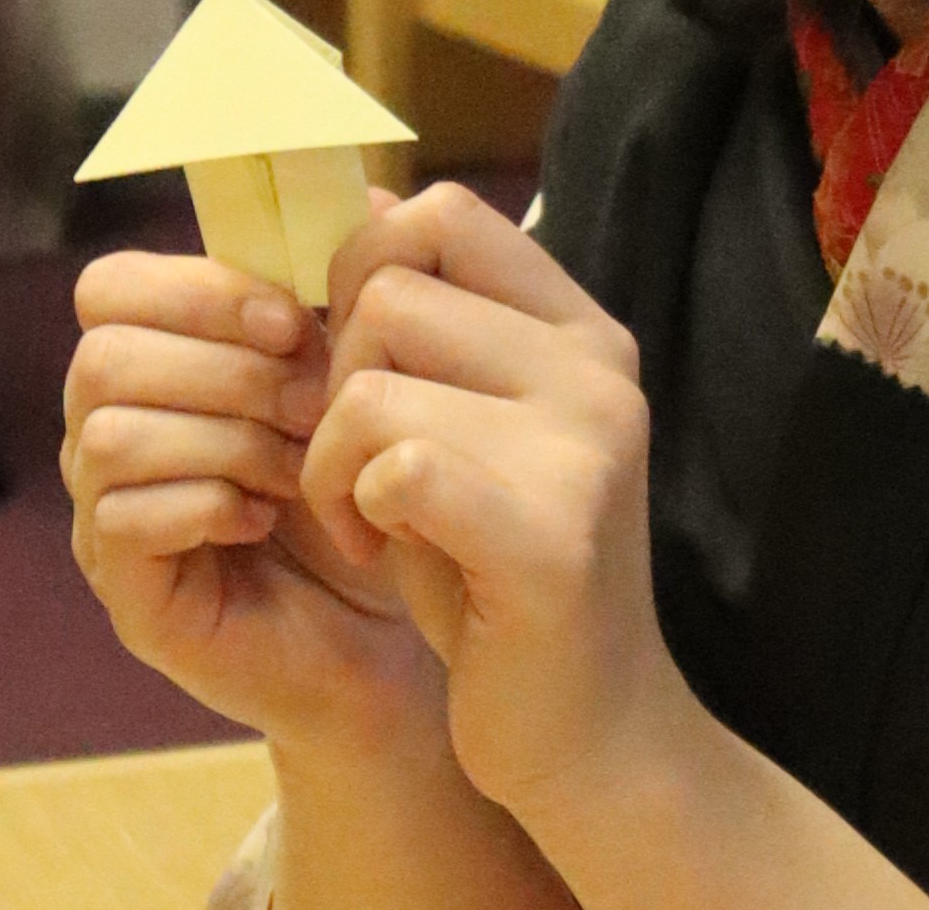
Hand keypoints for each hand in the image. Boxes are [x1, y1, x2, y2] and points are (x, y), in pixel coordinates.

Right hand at [63, 243, 441, 757]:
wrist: (407, 623)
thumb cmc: (379, 486)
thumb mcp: (369, 372)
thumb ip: (349, 283)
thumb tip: (356, 185)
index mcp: (161, 362)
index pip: (112, 286)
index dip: (200, 290)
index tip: (295, 321)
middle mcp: (110, 430)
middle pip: (103, 356)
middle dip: (223, 371)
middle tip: (312, 408)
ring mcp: (105, 514)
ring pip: (108, 433)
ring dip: (223, 440)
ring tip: (298, 469)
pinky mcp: (125, 591)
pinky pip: (121, 517)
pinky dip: (207, 504)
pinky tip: (266, 520)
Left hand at [301, 183, 697, 827]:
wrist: (585, 727)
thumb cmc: (499, 576)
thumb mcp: (464, 427)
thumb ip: (431, 329)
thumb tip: (360, 202)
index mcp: (583, 332)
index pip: (441, 213)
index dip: (356, 272)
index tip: (349, 364)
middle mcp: (597, 371)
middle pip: (387, 291)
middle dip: (330, 382)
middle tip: (354, 466)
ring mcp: (585, 445)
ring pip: (370, 384)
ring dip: (331, 463)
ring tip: (367, 521)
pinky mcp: (550, 531)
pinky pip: (395, 463)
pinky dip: (355, 510)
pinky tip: (381, 551)